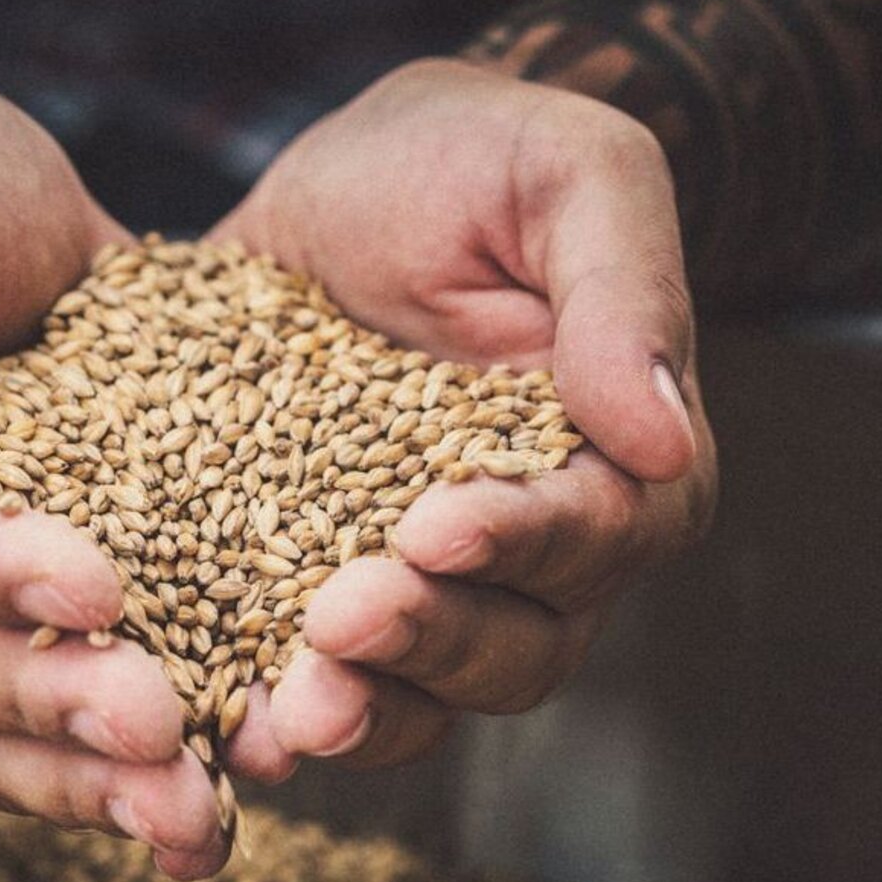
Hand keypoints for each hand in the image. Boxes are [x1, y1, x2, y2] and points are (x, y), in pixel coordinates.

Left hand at [215, 59, 717, 776]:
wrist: (352, 180)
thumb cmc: (473, 160)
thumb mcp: (566, 174)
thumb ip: (624, 291)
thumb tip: (663, 437)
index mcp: (611, 462)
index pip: (594, 533)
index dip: (519, 542)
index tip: (432, 527)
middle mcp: (525, 549)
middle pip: (513, 646)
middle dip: (428, 643)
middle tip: (338, 623)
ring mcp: (416, 580)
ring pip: (420, 691)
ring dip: (356, 709)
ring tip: (282, 714)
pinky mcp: (310, 580)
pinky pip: (307, 673)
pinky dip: (266, 708)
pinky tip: (218, 721)